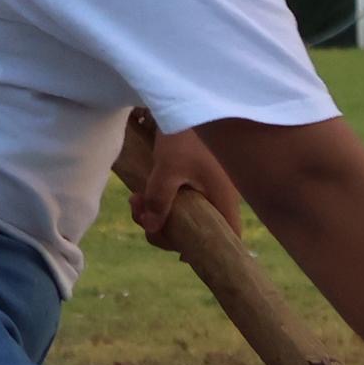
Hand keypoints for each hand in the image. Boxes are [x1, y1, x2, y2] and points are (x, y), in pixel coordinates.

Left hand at [129, 123, 242, 249]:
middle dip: (164, 231)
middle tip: (138, 214)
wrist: (186, 108)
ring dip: (156, 216)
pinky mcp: (197, 183)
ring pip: (185, 218)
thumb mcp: (167, 170)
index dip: (212, 251)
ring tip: (133, 200)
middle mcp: (220, 198)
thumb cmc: (184, 139)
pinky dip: (160, 205)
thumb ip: (159, 201)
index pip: (230, 236)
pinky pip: (180, 205)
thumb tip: (151, 229)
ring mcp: (209, 191)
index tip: (183, 256)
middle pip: (198, 231)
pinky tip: (140, 195)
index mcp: (222, 198)